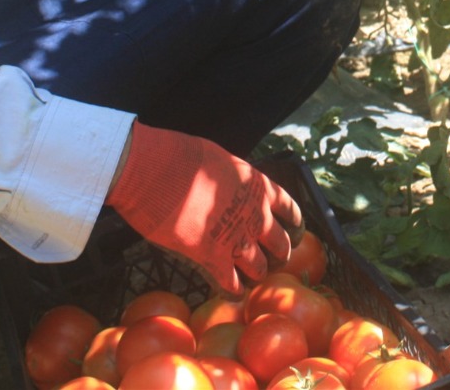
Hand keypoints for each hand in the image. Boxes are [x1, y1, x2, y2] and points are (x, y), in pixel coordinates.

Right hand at [106, 122, 300, 294]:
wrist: (155, 171)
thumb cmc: (180, 156)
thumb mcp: (220, 161)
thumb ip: (233, 180)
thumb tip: (228, 188)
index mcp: (259, 186)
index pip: (290, 209)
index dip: (294, 223)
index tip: (295, 231)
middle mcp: (255, 214)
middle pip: (281, 244)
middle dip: (280, 254)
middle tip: (274, 260)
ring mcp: (236, 238)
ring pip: (259, 267)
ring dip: (257, 274)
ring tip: (253, 278)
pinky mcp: (212, 258)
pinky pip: (231, 284)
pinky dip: (233, 291)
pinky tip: (233, 293)